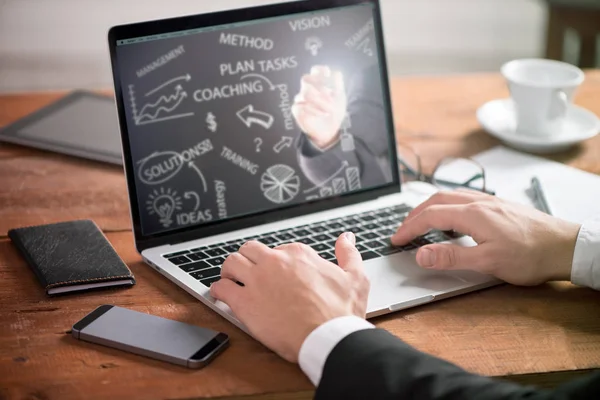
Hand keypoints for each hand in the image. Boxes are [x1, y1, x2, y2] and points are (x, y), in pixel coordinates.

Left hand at [210, 233, 368, 362]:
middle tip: (247, 272)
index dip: (276, 262)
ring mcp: (257, 280)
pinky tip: (220, 296)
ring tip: (230, 280)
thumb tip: (347, 238)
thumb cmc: (341, 312)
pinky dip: (218, 291)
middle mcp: (275, 261)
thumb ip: (348, 254)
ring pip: (231, 262)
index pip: (278, 249)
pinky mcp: (244, 302)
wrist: (328, 337)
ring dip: (229, 271)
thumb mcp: (355, 277)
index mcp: (298, 254)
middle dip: (247, 259)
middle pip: (249, 250)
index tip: (276, 274)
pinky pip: (221, 288)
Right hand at [291, 65, 346, 148]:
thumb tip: (336, 72)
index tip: (328, 76)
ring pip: (305, 93)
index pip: (315, 70)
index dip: (320, 71)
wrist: (331, 130)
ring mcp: (301, 99)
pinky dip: (314, 110)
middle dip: (319, 87)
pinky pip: (301, 106)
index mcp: (318, 83)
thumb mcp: (340, 97)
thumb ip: (338, 84)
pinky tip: (322, 114)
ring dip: (320, 101)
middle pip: (305, 79)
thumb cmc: (335, 111)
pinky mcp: (297, 110)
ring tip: (329, 109)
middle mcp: (308, 89)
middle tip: (330, 96)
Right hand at [391, 190, 580, 285]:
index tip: (396, 239)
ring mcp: (490, 202)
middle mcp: (479, 202)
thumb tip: (421, 254)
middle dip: (414, 214)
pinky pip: (463, 199)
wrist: (566, 246)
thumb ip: (451, 257)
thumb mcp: (487, 262)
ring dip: (429, 207)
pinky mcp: (499, 206)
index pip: (430, 216)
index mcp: (473, 214)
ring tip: (420, 222)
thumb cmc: (531, 255)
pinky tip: (452, 218)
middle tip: (402, 230)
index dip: (409, 227)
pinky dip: (446, 206)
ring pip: (450, 197)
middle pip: (436, 200)